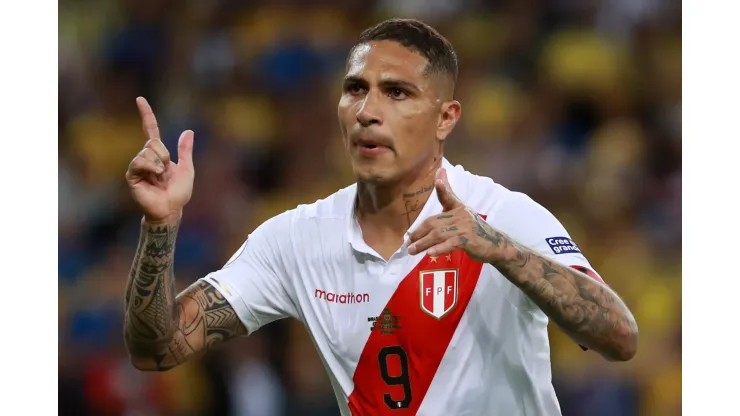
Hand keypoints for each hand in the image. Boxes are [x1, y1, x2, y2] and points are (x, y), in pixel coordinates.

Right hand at [125, 97, 194, 223]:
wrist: (171, 209)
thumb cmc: (179, 193)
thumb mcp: (187, 169)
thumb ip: (185, 151)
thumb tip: (188, 131)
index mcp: (158, 154)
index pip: (150, 130)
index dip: (146, 115)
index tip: (140, 99)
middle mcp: (146, 157)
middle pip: (153, 142)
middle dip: (164, 155)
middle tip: (165, 172)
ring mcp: (138, 166)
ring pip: (148, 151)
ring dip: (159, 164)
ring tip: (160, 177)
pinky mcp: (132, 175)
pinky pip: (139, 161)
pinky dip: (151, 167)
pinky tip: (155, 177)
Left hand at [407, 168, 497, 262]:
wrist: (494, 244)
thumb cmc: (473, 229)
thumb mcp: (461, 213)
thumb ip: (448, 198)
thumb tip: (440, 173)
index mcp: (458, 208)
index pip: (448, 197)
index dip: (443, 188)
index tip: (437, 181)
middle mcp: (461, 215)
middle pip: (434, 222)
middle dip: (419, 233)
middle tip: (408, 242)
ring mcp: (465, 227)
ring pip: (439, 234)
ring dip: (423, 243)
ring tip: (412, 250)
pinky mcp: (469, 240)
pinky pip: (451, 244)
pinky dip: (440, 248)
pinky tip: (430, 253)